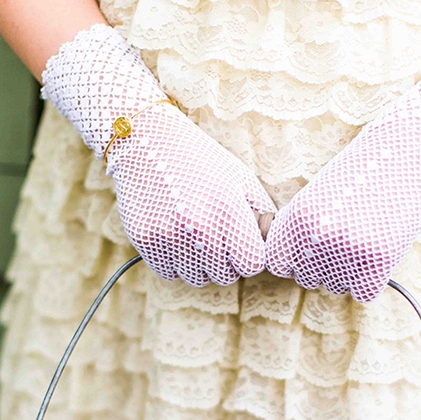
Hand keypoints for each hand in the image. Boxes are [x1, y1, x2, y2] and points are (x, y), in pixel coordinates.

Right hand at [42, 24, 274, 285]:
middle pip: (225, 276)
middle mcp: (200, 226)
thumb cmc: (202, 161)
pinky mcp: (145, 240)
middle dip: (226, 262)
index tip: (242, 243)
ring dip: (200, 266)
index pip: (252, 264)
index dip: (250, 255)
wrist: (146, 141)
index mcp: (228, 209)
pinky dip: (174, 263)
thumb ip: (261, 213)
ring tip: (195, 238)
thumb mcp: (240, 178)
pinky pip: (168, 273)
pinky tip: (174, 238)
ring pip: (197, 279)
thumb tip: (275, 246)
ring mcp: (169, 235)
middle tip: (216, 237)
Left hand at [265, 51, 420, 301]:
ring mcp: (348, 250)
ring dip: (349, 272)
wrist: (405, 151)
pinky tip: (378, 253)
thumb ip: (295, 230)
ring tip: (364, 238)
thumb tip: (281, 267)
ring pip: (336, 286)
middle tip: (346, 239)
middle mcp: (317, 236)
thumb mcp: (315, 195)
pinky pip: (364, 293)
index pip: (278, 265)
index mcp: (297, 218)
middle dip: (323, 266)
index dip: (294, 260)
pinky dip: (372, 281)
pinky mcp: (379, 260)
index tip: (310, 249)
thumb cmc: (358, 174)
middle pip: (307, 279)